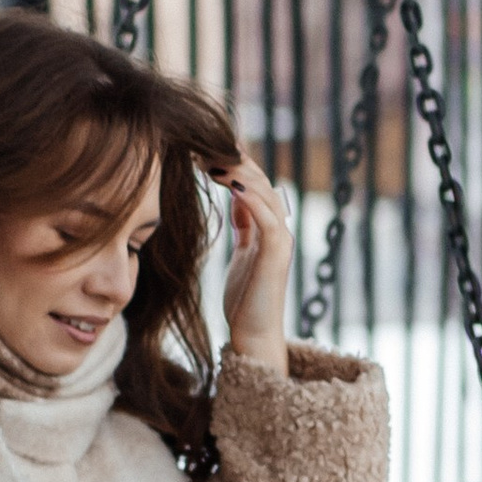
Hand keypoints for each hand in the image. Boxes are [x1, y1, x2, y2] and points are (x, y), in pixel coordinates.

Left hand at [217, 156, 294, 374]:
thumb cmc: (244, 301)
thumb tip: (236, 198)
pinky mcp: (277, 253)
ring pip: (263, 192)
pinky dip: (248, 196)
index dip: (230, 163)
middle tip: (200, 144)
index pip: (251, 183)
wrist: (255, 336)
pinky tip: (228, 181)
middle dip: (231, 160)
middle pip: (258, 181)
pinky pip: (265, 216)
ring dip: (236, 172)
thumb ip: (243, 226)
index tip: (201, 147)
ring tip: (209, 158)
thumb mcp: (241, 254)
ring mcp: (280, 239)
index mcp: (268, 227)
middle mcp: (278, 228)